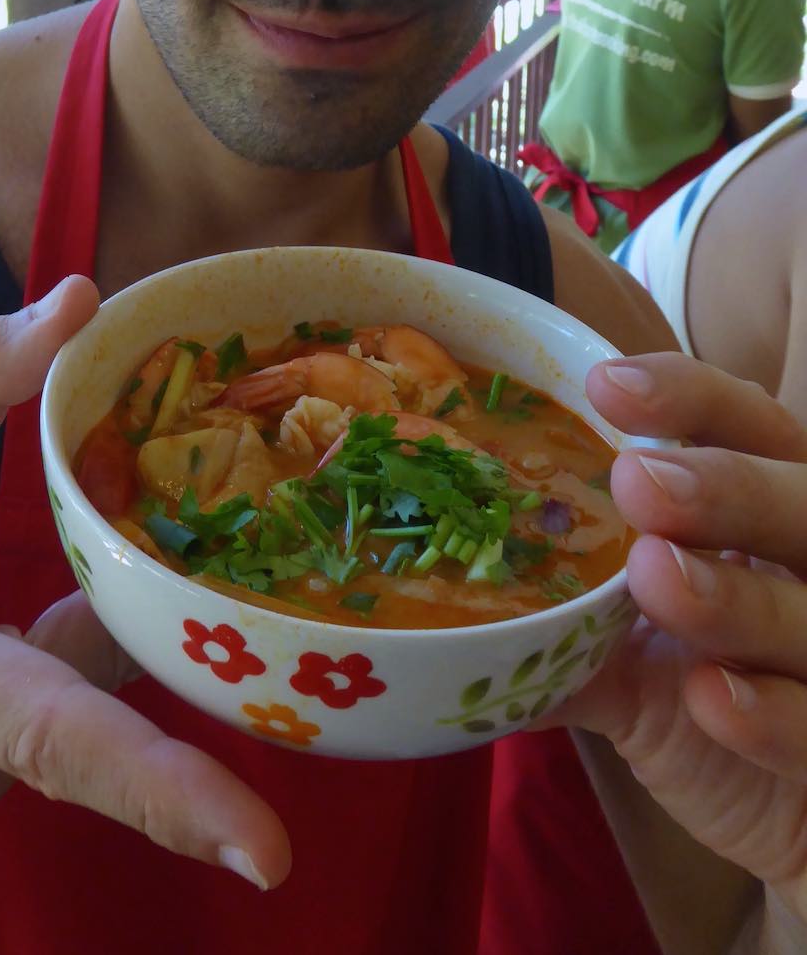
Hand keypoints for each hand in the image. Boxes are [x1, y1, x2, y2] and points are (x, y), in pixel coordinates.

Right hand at [0, 277, 288, 887]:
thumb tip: (84, 299)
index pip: (46, 726)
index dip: (161, 786)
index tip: (264, 850)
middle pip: (89, 708)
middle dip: (152, 641)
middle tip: (214, 597)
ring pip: (75, 708)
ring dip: (93, 639)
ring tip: (61, 572)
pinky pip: (48, 727)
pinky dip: (63, 669)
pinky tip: (29, 613)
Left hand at [553, 354, 806, 921]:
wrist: (781, 812)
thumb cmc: (705, 697)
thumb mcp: (624, 650)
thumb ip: (555, 620)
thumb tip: (429, 607)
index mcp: (762, 509)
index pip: (745, 422)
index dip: (688, 396)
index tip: (606, 388)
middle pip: (797, 499)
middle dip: (722, 485)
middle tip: (636, 483)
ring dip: (734, 594)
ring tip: (656, 576)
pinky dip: (770, 711)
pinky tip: (711, 698)